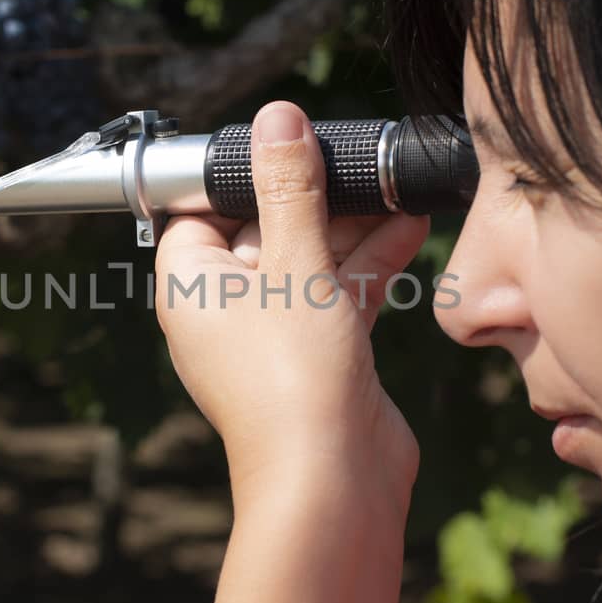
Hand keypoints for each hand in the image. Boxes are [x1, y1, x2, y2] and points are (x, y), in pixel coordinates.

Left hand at [154, 101, 430, 523]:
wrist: (333, 482)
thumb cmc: (293, 380)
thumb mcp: (295, 263)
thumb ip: (290, 190)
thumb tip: (276, 120)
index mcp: (192, 287)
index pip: (200, 209)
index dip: (239, 173)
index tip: (283, 138)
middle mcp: (226, 310)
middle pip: (263, 228)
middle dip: (312, 192)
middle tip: (352, 152)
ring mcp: (275, 334)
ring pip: (309, 258)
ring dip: (352, 223)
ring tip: (392, 181)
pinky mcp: (320, 354)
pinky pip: (339, 292)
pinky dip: (370, 262)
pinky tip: (409, 225)